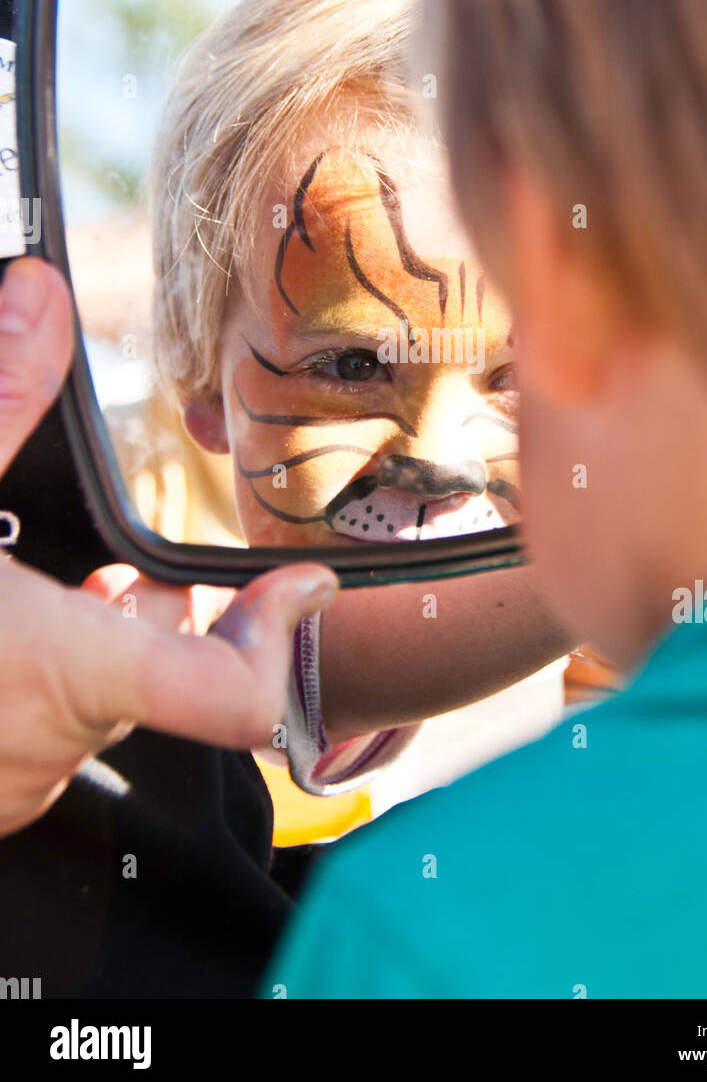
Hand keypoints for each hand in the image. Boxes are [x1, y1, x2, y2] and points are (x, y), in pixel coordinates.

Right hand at [0, 258, 337, 836]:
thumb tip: (34, 300)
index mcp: (58, 669)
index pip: (233, 699)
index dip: (281, 643)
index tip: (302, 589)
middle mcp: (45, 744)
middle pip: (155, 674)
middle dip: (152, 613)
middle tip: (123, 560)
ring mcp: (3, 781)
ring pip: (92, 702)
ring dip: (91, 643)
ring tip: (50, 582)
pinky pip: (33, 732)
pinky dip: (34, 680)